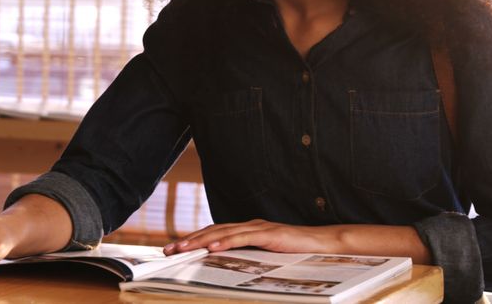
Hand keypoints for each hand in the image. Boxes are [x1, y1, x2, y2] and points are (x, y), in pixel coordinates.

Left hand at [162, 219, 341, 255]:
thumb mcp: (266, 256)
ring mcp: (257, 228)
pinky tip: (212, 247)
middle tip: (168, 250)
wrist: (324, 244)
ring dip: (200, 240)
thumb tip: (225, 266)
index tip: (174, 249)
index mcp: (246, 230)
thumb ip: (248, 256)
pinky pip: (242, 238)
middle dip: (188, 240)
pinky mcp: (268, 234)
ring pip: (222, 232)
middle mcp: (248, 225)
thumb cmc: (296, 252)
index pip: (213, 233)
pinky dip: (225, 241)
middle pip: (212, 231)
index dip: (193, 240)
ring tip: (182, 248)